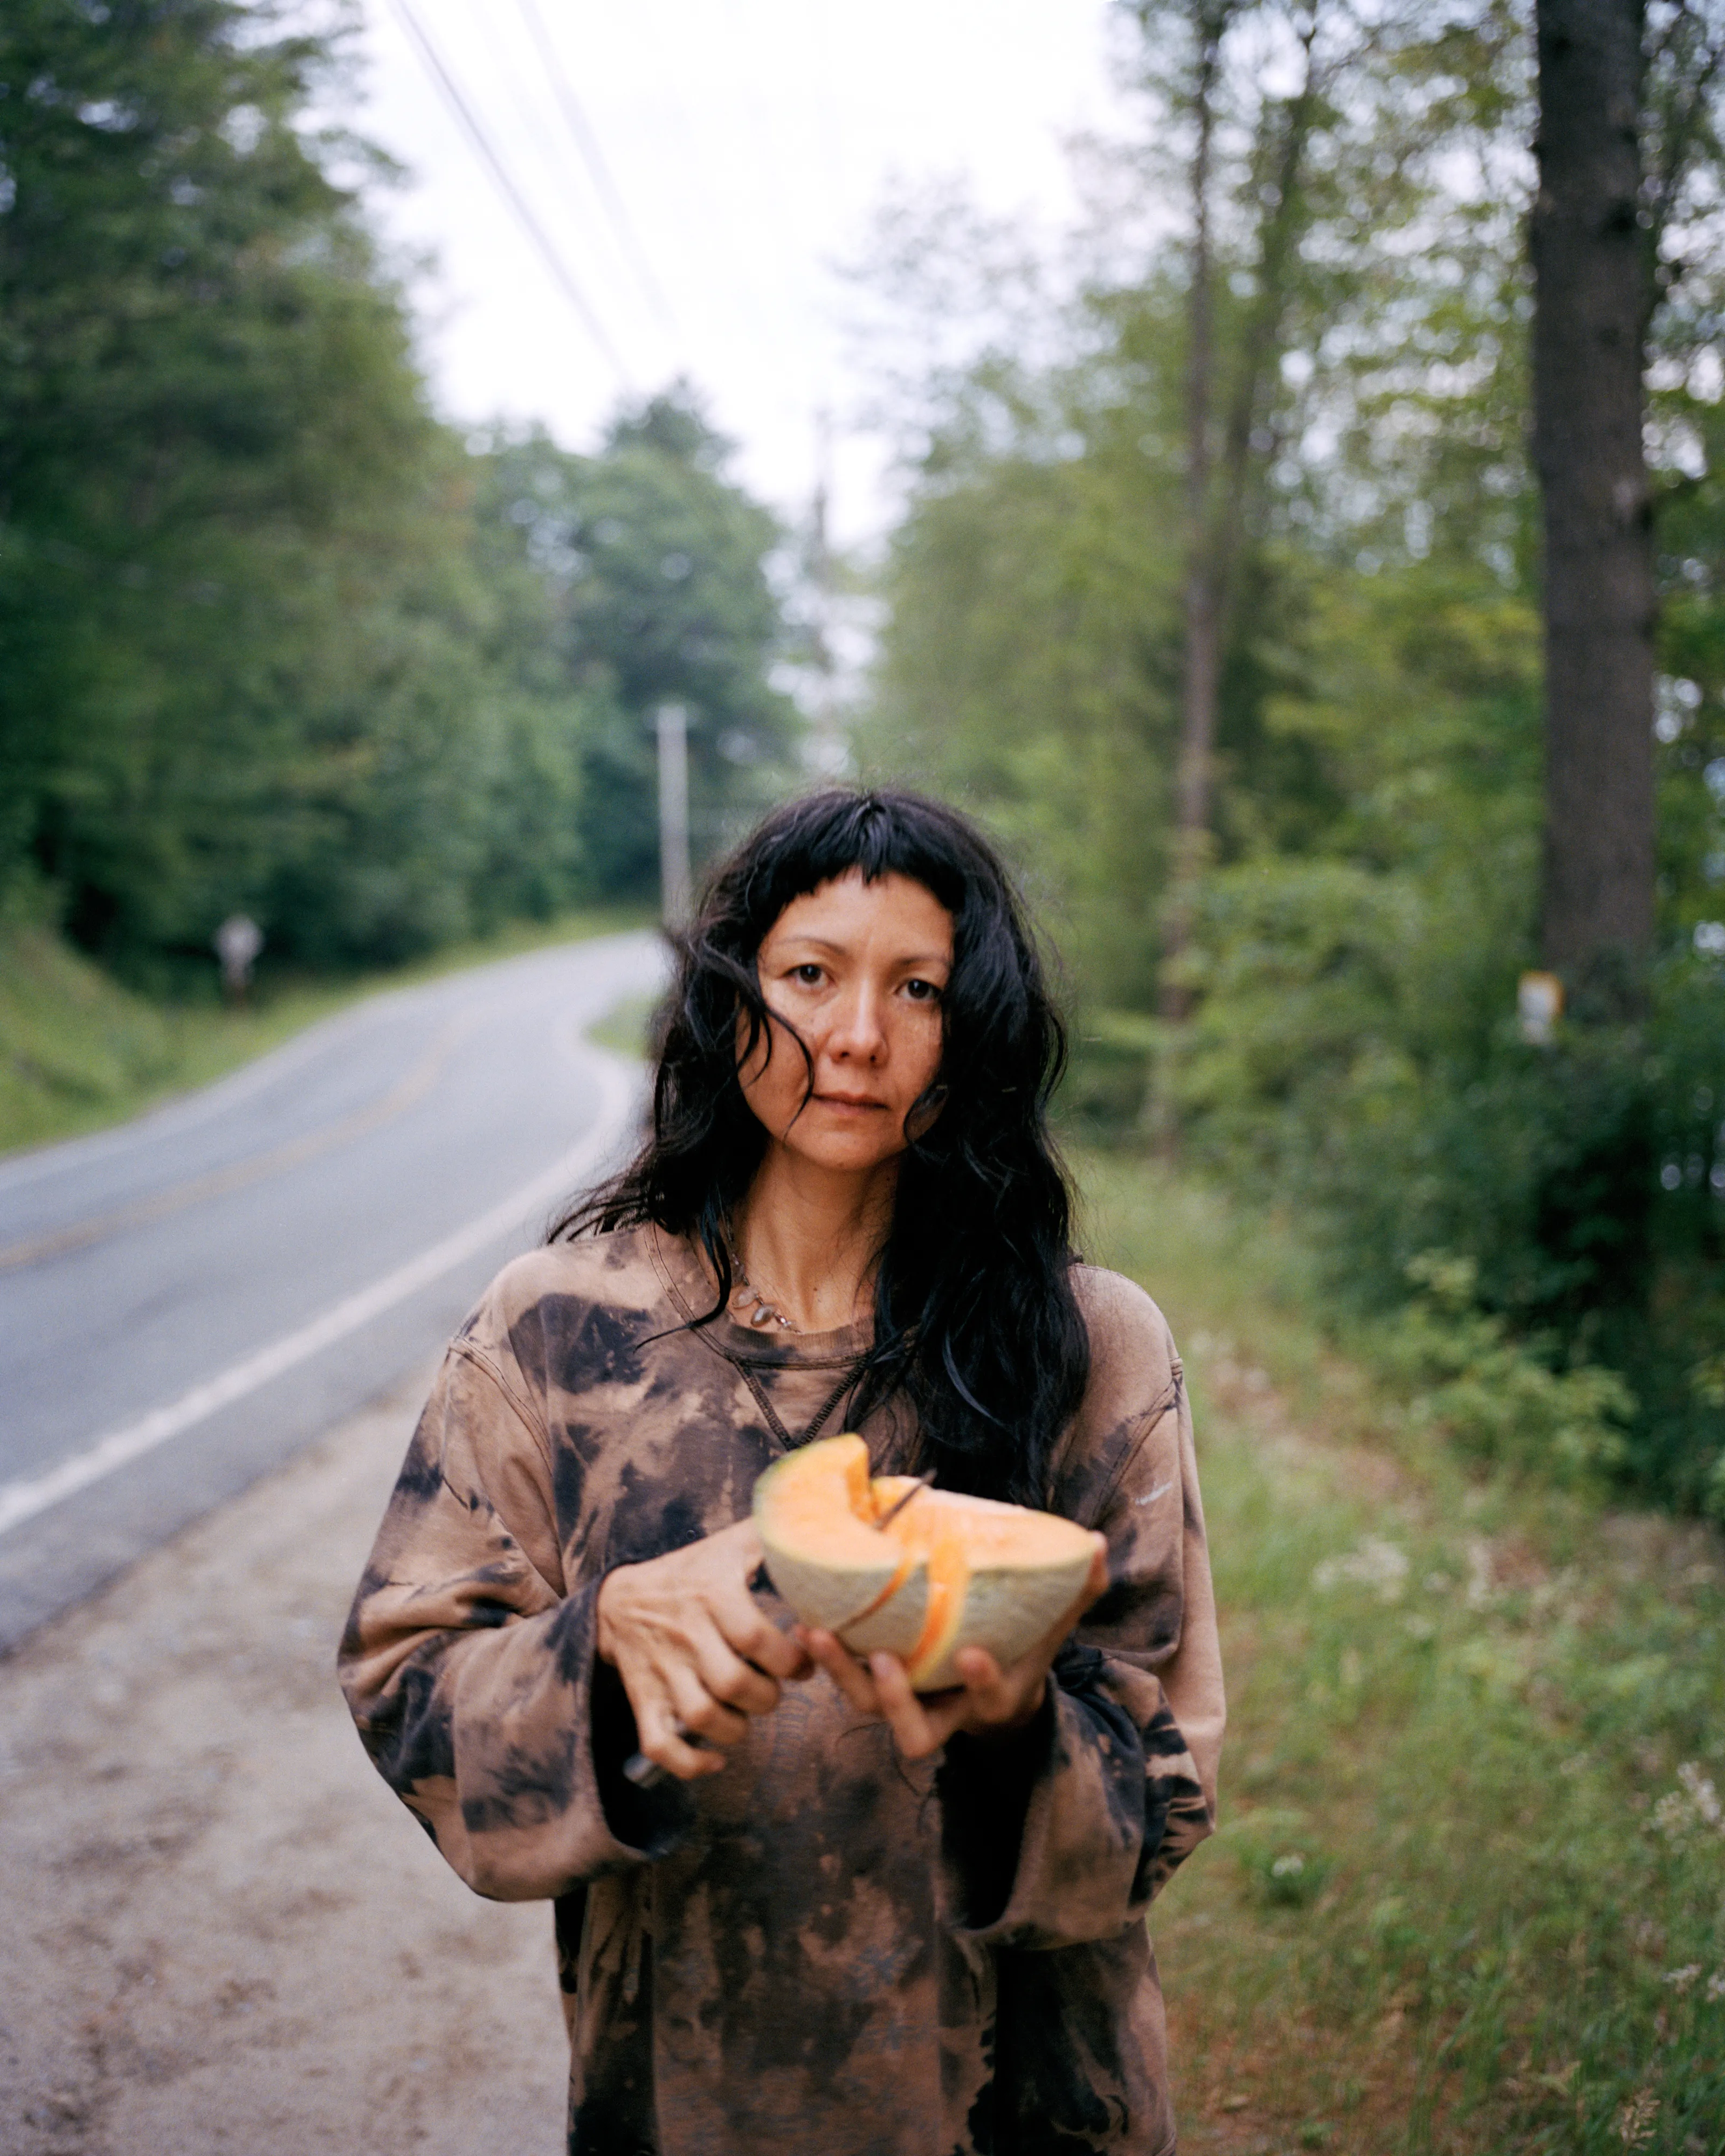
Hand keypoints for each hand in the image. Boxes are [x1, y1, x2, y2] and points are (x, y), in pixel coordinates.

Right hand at [597, 1517, 811, 1780]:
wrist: (619, 1598)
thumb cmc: (690, 1573)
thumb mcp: (729, 1545)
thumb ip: (772, 1537)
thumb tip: (819, 1525)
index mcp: (711, 1595)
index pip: (756, 1637)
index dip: (790, 1659)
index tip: (803, 1663)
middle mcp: (685, 1634)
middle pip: (733, 1682)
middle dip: (768, 1696)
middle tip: (776, 1689)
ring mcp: (661, 1670)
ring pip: (701, 1717)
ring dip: (736, 1728)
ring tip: (748, 1714)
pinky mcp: (643, 1699)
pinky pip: (659, 1744)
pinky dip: (689, 1763)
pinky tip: (715, 1759)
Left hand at [799, 1536, 1107, 1760]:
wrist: (992, 1690)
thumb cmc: (1021, 1650)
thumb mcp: (1052, 1627)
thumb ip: (1077, 1589)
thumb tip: (1098, 1544)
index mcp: (990, 1699)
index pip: (988, 1700)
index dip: (982, 1683)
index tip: (973, 1656)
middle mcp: (944, 1711)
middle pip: (911, 1727)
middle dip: (893, 1699)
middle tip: (881, 1659)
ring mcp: (906, 1701)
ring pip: (867, 1707)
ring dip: (841, 1673)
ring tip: (818, 1633)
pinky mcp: (876, 1683)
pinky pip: (845, 1678)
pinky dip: (824, 1655)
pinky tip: (804, 1617)